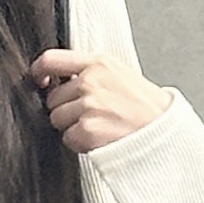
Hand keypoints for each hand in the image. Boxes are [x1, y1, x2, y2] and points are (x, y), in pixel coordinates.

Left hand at [29, 47, 174, 153]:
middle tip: (92, 115)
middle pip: (52, 98)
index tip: (40, 81)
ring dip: (73, 127)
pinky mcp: (88, 130)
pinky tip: (101, 138)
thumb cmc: (147, 107)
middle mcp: (91, 82)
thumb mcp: (120, 74)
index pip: (51, 60)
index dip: (39, 72)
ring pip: (58, 120)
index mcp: (98, 63)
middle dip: (66, 109)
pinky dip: (81, 143)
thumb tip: (61, 77)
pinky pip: (68, 139)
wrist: (164, 131)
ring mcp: (88, 106)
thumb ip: (91, 71)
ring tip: (100, 125)